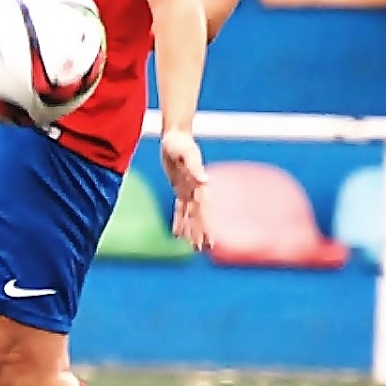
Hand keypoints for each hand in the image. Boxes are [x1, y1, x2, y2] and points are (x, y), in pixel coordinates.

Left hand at [161, 129, 209, 249]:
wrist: (175, 135)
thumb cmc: (179, 142)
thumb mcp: (185, 153)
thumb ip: (195, 166)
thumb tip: (205, 181)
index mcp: (199, 185)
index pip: (205, 210)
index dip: (208, 226)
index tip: (211, 241)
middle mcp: (196, 190)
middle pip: (200, 215)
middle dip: (202, 232)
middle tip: (203, 250)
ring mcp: (189, 190)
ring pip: (191, 215)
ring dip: (192, 230)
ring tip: (194, 248)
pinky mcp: (180, 188)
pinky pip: (180, 208)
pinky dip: (179, 221)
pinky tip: (177, 235)